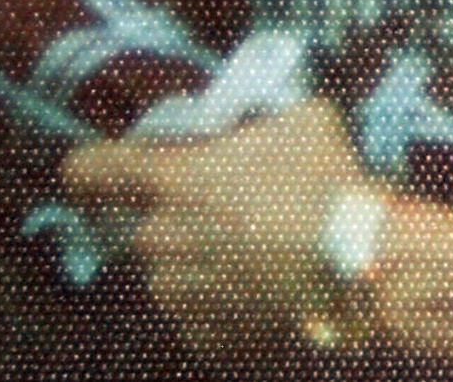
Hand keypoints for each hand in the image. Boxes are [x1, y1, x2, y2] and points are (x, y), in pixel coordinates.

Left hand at [63, 98, 369, 362]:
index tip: (101, 175)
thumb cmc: (328, 183)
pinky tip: (260, 290)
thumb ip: (261, 118)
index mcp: (170, 181)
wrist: (363, 264)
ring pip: (168, 272)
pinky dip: (219, 303)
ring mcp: (178, 295)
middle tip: (222, 213)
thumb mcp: (302, 118)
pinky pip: (196, 314)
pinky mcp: (203, 335)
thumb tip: (255, 121)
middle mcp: (159, 240)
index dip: (89, 169)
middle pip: (137, 226)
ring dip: (193, 262)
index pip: (89, 171)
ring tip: (250, 256)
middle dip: (169, 218)